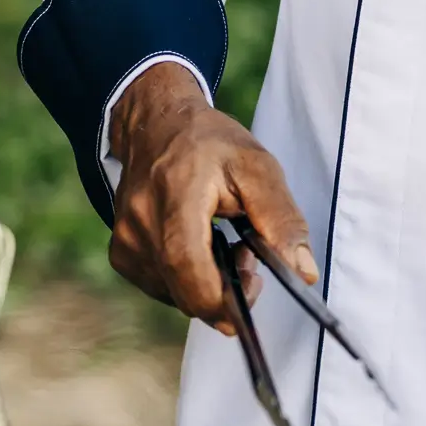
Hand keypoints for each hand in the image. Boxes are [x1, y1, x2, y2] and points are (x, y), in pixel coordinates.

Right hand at [106, 61, 317, 333]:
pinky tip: (204, 252)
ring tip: (228, 246)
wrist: (157, 125)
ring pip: (176, 294)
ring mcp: (125, 240)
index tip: (250, 300)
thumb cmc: (211, 145)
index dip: (218, 297)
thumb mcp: (258, 168)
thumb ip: (282, 220)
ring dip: (209, 287)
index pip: (185, 261)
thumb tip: (303, 273)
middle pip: (183, 288)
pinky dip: (190, 282)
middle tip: (250, 262)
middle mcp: (140, 220)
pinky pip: (163, 288)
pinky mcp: (122, 254)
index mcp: (174, 192)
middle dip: (225, 293)